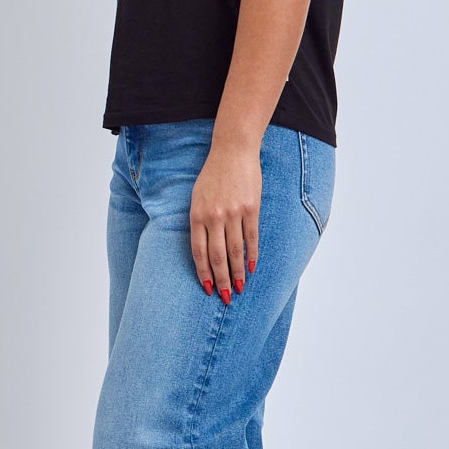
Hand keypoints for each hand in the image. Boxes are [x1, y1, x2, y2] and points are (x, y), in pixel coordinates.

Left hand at [190, 140, 259, 300]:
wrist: (232, 151)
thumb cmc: (212, 175)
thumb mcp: (197, 198)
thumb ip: (199, 222)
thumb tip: (205, 250)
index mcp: (196, 216)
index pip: (199, 253)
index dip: (204, 273)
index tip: (208, 289)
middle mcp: (213, 217)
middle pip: (217, 257)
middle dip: (221, 280)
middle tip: (226, 297)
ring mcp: (233, 213)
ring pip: (235, 251)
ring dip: (237, 272)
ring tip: (240, 287)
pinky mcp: (250, 208)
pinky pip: (251, 237)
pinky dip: (251, 254)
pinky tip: (251, 267)